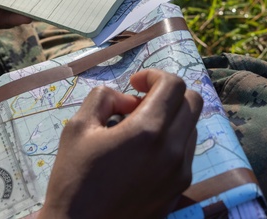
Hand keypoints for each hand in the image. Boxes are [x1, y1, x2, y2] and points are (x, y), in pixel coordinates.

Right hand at [40, 69, 202, 218]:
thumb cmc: (74, 179)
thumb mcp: (78, 127)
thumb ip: (104, 98)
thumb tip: (128, 100)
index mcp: (148, 131)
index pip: (174, 85)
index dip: (154, 75)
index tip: (134, 83)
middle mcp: (172, 151)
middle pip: (192, 102)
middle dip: (167, 93)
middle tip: (139, 102)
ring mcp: (180, 174)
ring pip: (191, 128)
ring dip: (171, 118)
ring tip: (139, 129)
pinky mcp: (178, 191)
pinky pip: (185, 154)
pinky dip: (171, 142)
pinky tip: (143, 154)